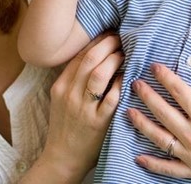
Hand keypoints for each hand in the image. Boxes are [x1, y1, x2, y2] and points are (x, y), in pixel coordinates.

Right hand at [24, 34, 122, 182]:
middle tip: (121, 37)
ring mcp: (83, 108)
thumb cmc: (66, 125)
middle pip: (90, 59)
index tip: (110, 33)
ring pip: (100, 74)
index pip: (79, 55)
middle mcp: (70, 94)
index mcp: (60, 86)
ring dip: (116, 59)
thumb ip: (74, 78)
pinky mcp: (98, 123)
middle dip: (109, 44)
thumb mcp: (61, 98)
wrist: (62, 158)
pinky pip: (112, 97)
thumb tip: (97, 52)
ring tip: (126, 53)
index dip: (97, 40)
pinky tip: (129, 76)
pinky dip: (122, 83)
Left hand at [127, 44, 190, 180]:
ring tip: (128, 111)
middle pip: (164, 113)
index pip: (179, 92)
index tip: (154, 67)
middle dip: (147, 96)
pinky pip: (168, 168)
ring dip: (142, 124)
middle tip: (135, 84)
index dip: (165, 77)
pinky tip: (138, 156)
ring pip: (160, 139)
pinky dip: (153, 164)